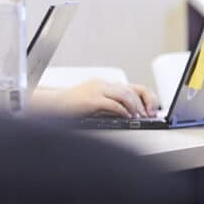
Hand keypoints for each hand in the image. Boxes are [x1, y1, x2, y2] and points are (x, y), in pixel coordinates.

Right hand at [34, 79, 158, 117]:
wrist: (51, 106)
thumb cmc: (71, 108)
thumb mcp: (95, 105)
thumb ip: (111, 107)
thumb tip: (131, 116)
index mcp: (105, 85)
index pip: (133, 87)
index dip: (146, 98)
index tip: (152, 110)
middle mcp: (103, 85)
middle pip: (132, 89)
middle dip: (145, 102)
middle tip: (148, 115)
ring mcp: (96, 90)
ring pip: (125, 94)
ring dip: (135, 107)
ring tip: (139, 118)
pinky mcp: (90, 100)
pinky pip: (112, 103)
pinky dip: (122, 111)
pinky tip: (126, 118)